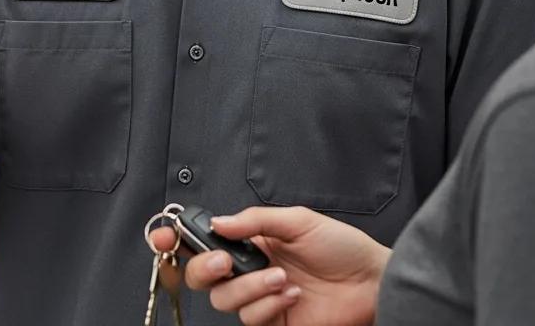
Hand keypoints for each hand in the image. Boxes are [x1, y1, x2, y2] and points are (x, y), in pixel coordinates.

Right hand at [152, 206, 388, 325]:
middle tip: (225, 262)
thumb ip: (255, 221)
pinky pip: (252, 320)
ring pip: (225, 301)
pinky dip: (268, 305)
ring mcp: (260, 299)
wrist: (373, 284)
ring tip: (281, 277)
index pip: (207, 240)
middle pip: (202, 276)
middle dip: (205, 268)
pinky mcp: (274, 324)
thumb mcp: (298, 220)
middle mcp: (250, 269)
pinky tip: (290, 295)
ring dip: (250, 288)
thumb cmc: (341, 248)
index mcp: (252, 240)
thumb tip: (219, 222)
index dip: (178, 239)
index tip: (161, 235)